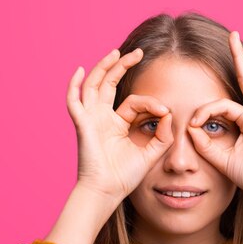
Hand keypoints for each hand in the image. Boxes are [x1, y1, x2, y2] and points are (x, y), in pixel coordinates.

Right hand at [67, 48, 173, 200]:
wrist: (107, 191)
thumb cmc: (125, 176)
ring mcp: (91, 119)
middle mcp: (103, 118)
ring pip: (94, 85)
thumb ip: (163, 135)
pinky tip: (78, 70)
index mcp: (117, 124)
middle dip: (122, 66)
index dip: (150, 103)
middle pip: (110, 84)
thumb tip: (169, 114)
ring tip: (117, 52)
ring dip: (104, 67)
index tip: (164, 111)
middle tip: (138, 52)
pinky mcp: (82, 124)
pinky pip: (73, 101)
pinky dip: (73, 85)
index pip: (133, 102)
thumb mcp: (151, 153)